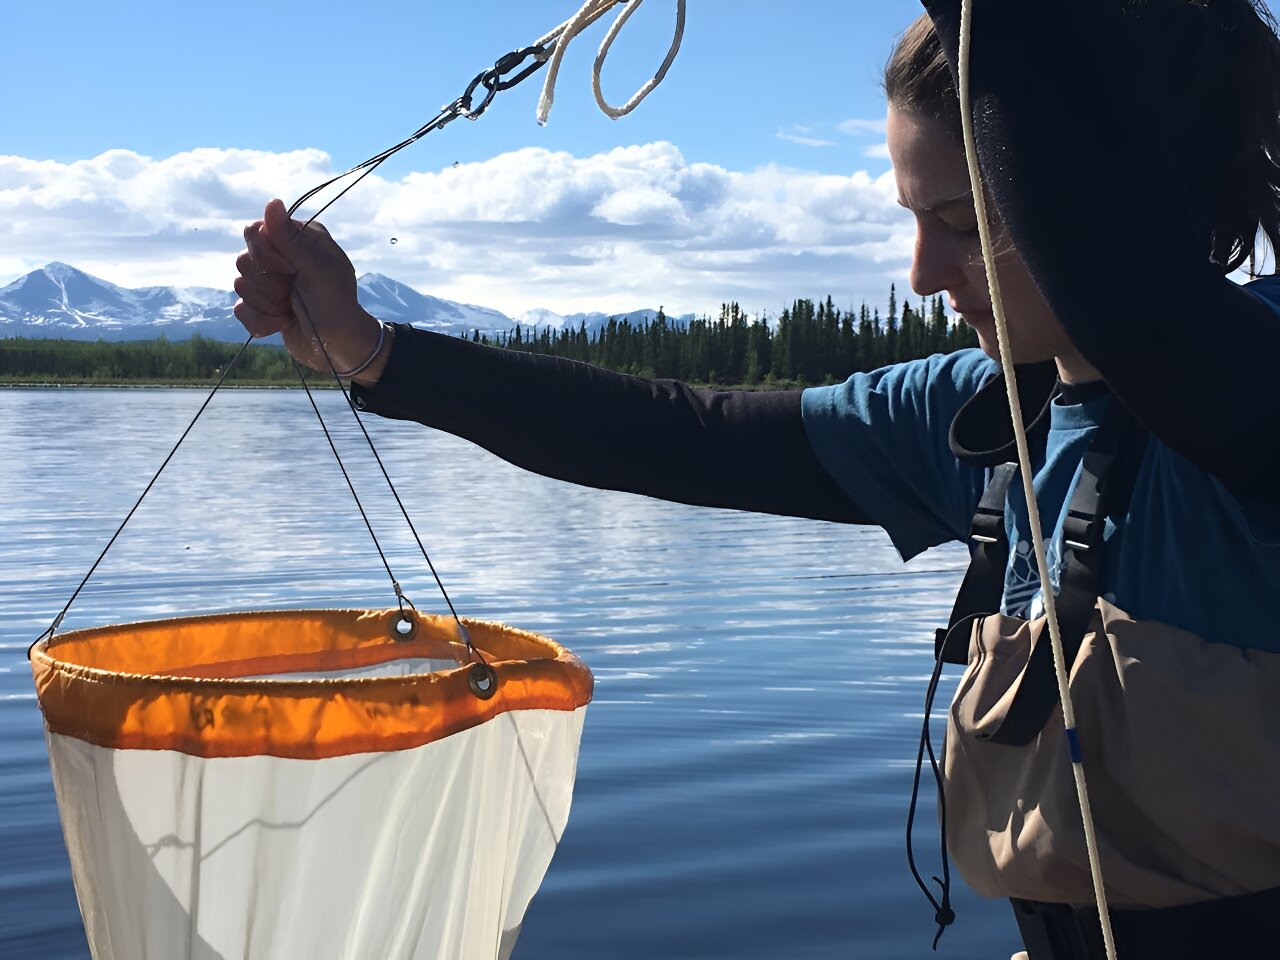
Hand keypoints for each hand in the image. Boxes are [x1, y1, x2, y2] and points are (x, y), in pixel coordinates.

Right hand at [234, 199, 387, 382]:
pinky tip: (282, 323)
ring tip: (291, 310)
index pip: (255, 230)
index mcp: (299, 240)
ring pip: (240, 285)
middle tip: (293, 293)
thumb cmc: (336, 306)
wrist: (340, 348)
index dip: (265, 254)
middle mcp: (282, 256)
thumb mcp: (319, 270)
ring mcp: (271, 281)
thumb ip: (292, 239)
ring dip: (267, 304)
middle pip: (243, 259)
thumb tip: (272, 201)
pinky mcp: (263, 306)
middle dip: (268, 283)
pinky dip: (261, 321)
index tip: (289, 270)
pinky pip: (241, 309)